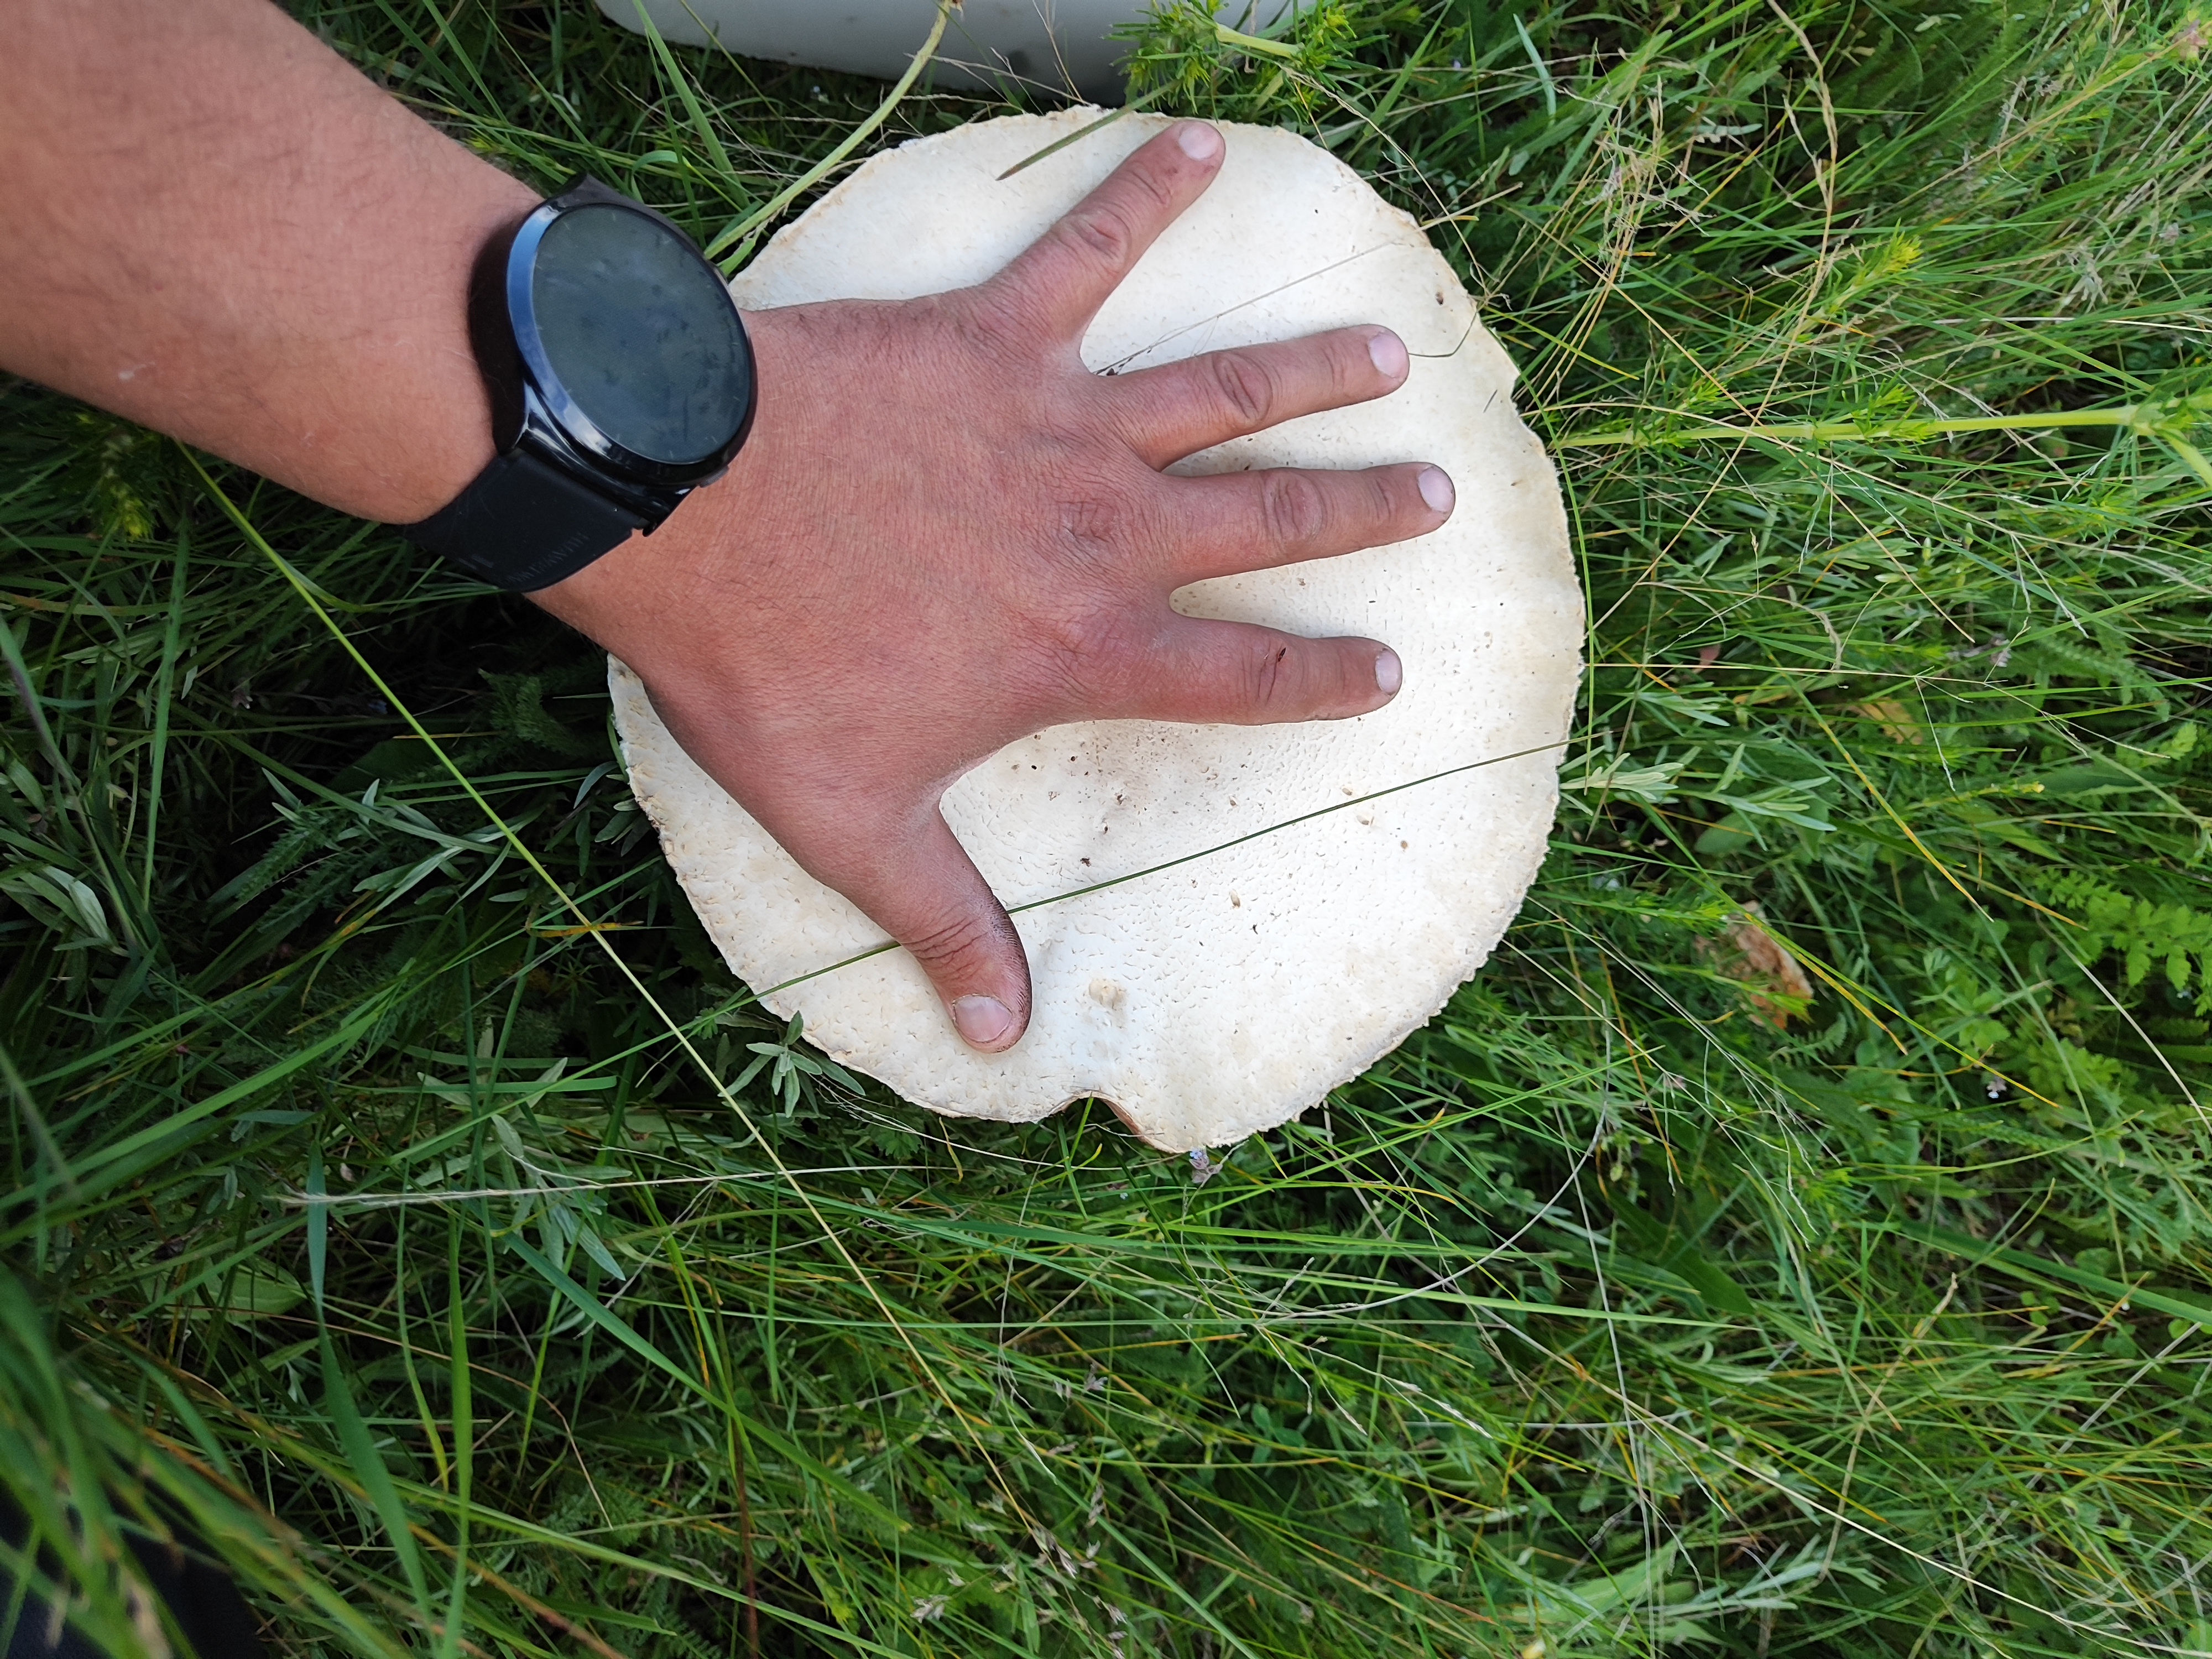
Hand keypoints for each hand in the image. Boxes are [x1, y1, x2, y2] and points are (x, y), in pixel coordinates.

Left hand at [534, 122, 1454, 1052]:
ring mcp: (1058, 421)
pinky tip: (1193, 142)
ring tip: (1387, 356)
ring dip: (1309, 374)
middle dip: (1357, 512)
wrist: (677, 507)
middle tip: (1434, 495)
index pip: (1239, 675)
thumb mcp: (853, 821)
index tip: (1390, 671)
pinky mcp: (994, 334)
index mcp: (1081, 647)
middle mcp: (1101, 530)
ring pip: (1221, 393)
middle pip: (1264, 521)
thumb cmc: (761, 666)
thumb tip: (1002, 1039)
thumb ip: (942, 918)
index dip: (1321, 677)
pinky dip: (1143, 193)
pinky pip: (1087, 248)